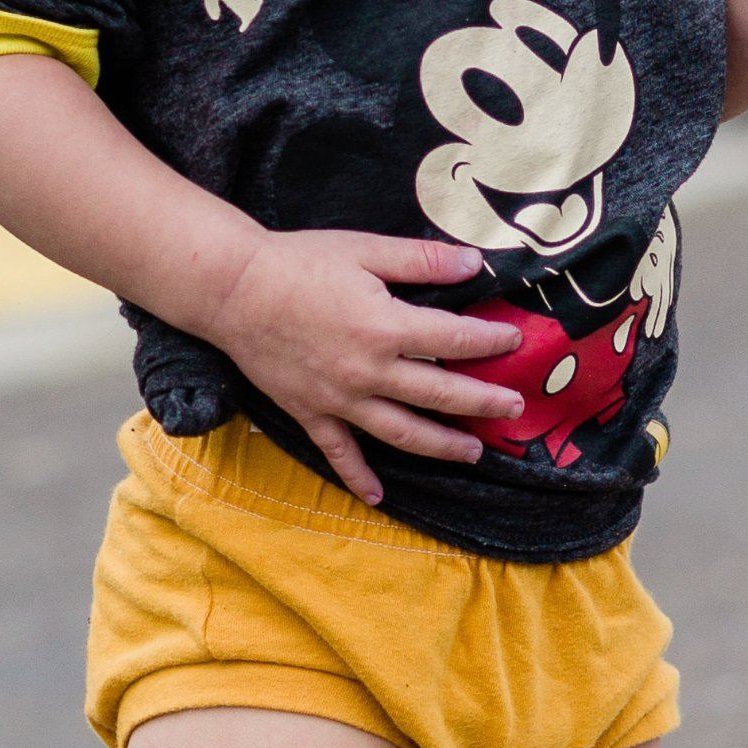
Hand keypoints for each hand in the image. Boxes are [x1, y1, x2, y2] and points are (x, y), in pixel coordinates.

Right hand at [207, 231, 524, 505]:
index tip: (514, 341)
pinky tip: (379, 498)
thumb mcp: (366, 249)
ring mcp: (339, 399)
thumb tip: (475, 264)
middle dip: (482, 403)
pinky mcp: (310, 412)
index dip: (490, 341)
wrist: (233, 289)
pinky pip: (339, 453)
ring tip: (472, 454)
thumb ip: (422, 261)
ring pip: (401, 433)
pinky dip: (359, 477)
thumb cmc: (299, 262)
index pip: (455, 340)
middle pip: (439, 395)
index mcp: (386, 327)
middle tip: (514, 410)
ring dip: (441, 446)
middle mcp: (368, 372)